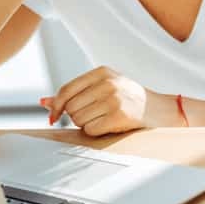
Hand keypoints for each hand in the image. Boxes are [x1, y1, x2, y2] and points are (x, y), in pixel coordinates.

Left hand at [38, 66, 182, 135]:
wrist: (160, 110)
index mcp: (102, 72)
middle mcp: (108, 83)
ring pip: (79, 119)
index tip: (53, 116)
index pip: (67, 89)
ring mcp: (114, 99)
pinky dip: (96, 131)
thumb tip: (43, 102)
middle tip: (93, 115)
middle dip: (76, 116)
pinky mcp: (119, 116)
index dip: (56, 105)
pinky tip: (109, 125)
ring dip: (87, 124)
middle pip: (71, 107)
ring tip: (103, 118)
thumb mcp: (104, 87)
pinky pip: (90, 129)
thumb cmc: (129, 99)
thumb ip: (75, 93)